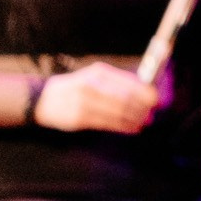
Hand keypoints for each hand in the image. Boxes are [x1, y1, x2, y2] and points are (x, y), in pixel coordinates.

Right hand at [34, 63, 160, 132]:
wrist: (42, 99)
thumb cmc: (74, 87)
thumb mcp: (92, 76)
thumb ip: (116, 82)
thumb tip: (143, 90)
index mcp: (99, 72)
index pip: (129, 82)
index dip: (146, 93)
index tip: (157, 100)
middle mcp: (92, 85)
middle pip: (126, 98)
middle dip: (143, 108)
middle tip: (152, 114)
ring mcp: (85, 102)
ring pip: (119, 112)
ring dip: (135, 119)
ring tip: (144, 122)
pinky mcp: (80, 118)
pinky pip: (108, 124)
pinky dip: (124, 126)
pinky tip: (133, 128)